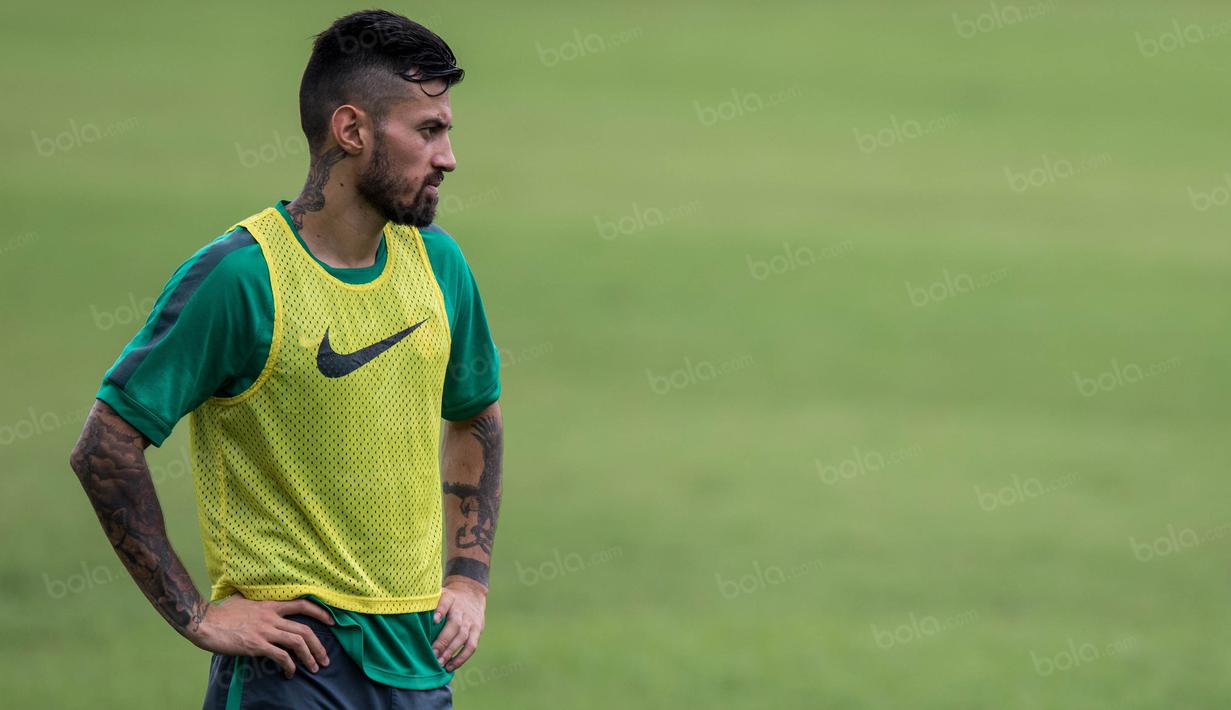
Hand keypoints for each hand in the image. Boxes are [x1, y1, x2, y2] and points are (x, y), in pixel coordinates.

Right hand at [190, 592, 333, 677]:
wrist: (204, 622)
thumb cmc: (220, 612)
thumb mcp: (239, 598)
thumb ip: (249, 597)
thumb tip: (246, 594)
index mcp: (270, 604)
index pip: (302, 604)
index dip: (320, 612)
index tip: (332, 620)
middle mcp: (271, 616)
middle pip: (305, 629)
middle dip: (319, 645)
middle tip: (325, 658)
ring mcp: (265, 630)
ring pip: (297, 642)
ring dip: (309, 657)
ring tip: (314, 668)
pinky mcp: (257, 644)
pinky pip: (280, 656)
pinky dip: (289, 666)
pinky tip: (289, 673)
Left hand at [432, 577, 486, 671]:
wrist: (471, 593)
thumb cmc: (448, 600)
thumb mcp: (439, 594)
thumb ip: (429, 605)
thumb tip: (411, 617)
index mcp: (450, 598)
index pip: (446, 601)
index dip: (441, 611)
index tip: (434, 620)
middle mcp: (462, 610)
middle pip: (454, 625)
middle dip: (443, 641)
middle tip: (432, 654)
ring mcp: (471, 621)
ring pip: (463, 637)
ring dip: (451, 652)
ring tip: (439, 663)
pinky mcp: (477, 631)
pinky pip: (471, 646)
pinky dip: (461, 658)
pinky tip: (450, 666)